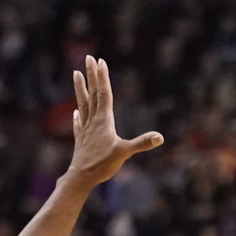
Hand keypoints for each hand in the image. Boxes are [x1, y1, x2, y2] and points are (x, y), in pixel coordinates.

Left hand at [68, 56, 163, 187]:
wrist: (81, 178)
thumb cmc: (102, 165)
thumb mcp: (125, 153)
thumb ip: (142, 143)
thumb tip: (160, 137)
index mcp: (104, 120)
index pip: (104, 93)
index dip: (102, 77)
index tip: (100, 61)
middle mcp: (93, 121)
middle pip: (93, 93)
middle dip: (91, 75)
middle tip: (88, 58)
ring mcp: (86, 130)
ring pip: (83, 104)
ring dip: (80, 88)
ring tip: (76, 74)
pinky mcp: (81, 140)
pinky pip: (79, 123)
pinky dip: (78, 115)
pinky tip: (76, 111)